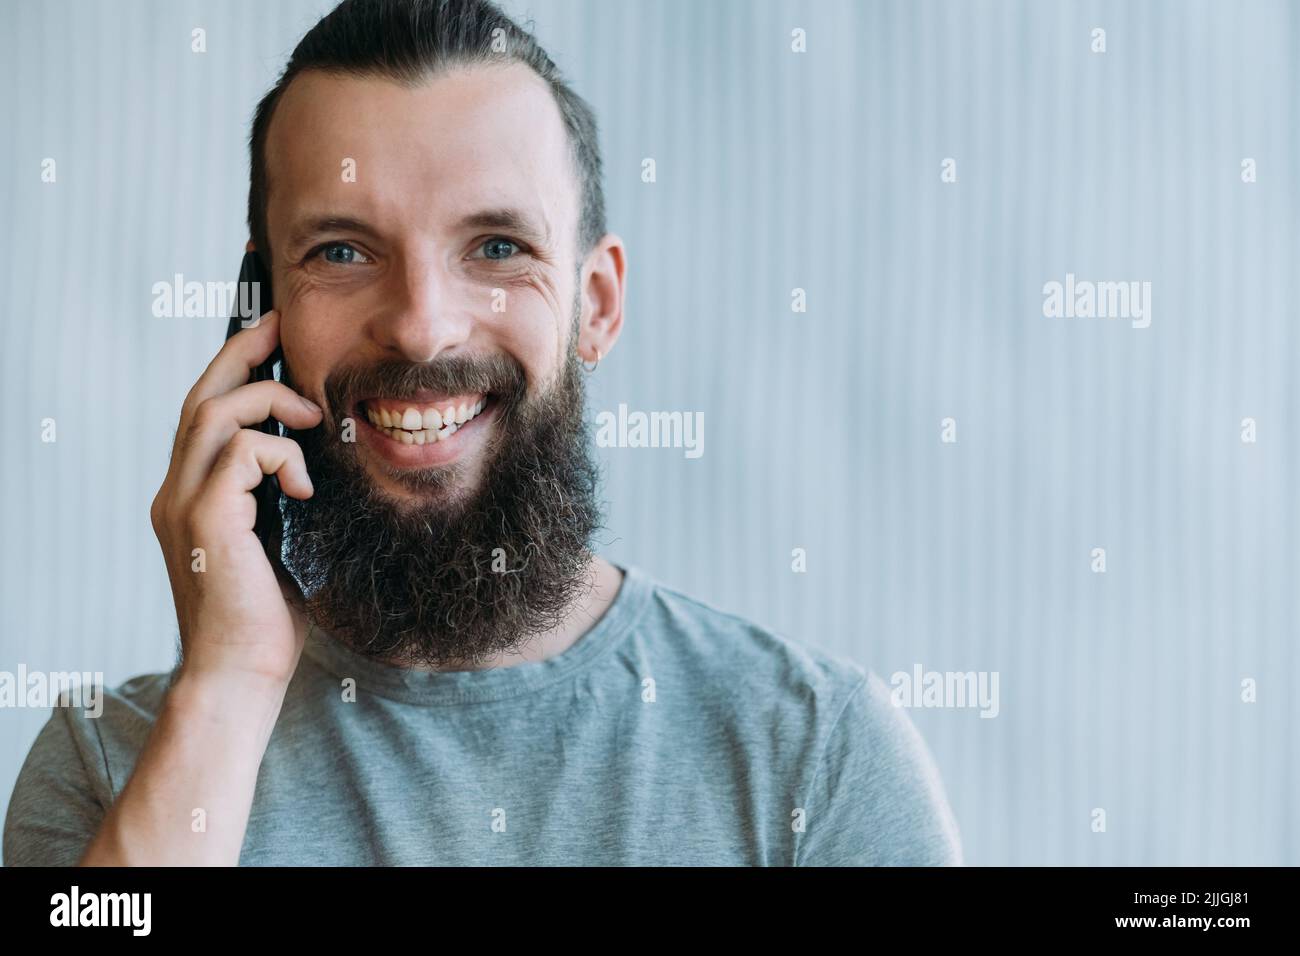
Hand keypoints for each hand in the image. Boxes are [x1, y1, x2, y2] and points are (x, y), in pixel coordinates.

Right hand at [150, 310, 321, 685]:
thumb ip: (284, 498)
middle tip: (279, 327)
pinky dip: (280, 455)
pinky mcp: (206, 521)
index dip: (234, 370)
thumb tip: (320, 458)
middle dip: (241, 354)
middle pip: (200, 398)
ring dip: (268, 401)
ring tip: (311, 417)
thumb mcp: (282, 541)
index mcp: (192, 495)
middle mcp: (176, 492)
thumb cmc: (269, 616)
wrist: (242, 674)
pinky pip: (240, 454)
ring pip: (212, 414)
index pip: (205, 415)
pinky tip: (306, 486)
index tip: (272, 338)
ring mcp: (184, 505)